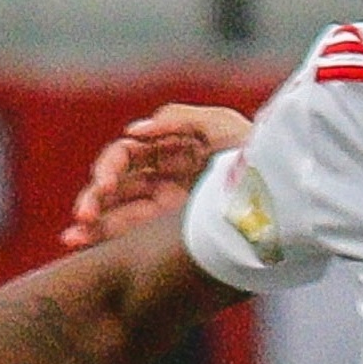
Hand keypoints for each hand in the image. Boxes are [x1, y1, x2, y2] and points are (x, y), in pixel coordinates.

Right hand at [60, 104, 254, 249]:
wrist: (288, 197)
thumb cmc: (259, 158)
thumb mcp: (223, 127)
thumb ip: (180, 119)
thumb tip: (135, 132)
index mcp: (171, 155)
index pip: (127, 158)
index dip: (111, 167)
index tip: (107, 182)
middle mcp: (165, 183)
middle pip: (117, 188)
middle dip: (96, 198)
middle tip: (84, 215)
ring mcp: (168, 213)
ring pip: (118, 215)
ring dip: (93, 224)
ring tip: (74, 238)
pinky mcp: (175, 237)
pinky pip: (133, 237)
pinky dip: (105, 240)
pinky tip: (81, 245)